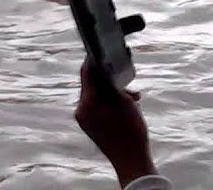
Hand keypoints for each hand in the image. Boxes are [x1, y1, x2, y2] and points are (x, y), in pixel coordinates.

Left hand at [75, 59, 156, 187]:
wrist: (132, 162)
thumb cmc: (130, 132)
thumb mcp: (124, 102)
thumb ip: (112, 83)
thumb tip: (105, 69)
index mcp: (85, 104)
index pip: (86, 74)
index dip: (94, 60)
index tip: (102, 50)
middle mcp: (80, 111)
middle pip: (92, 85)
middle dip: (110, 80)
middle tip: (127, 81)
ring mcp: (85, 120)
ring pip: (97, 96)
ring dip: (113, 93)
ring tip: (132, 97)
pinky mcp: (91, 125)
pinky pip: (99, 107)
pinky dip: (111, 103)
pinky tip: (128, 105)